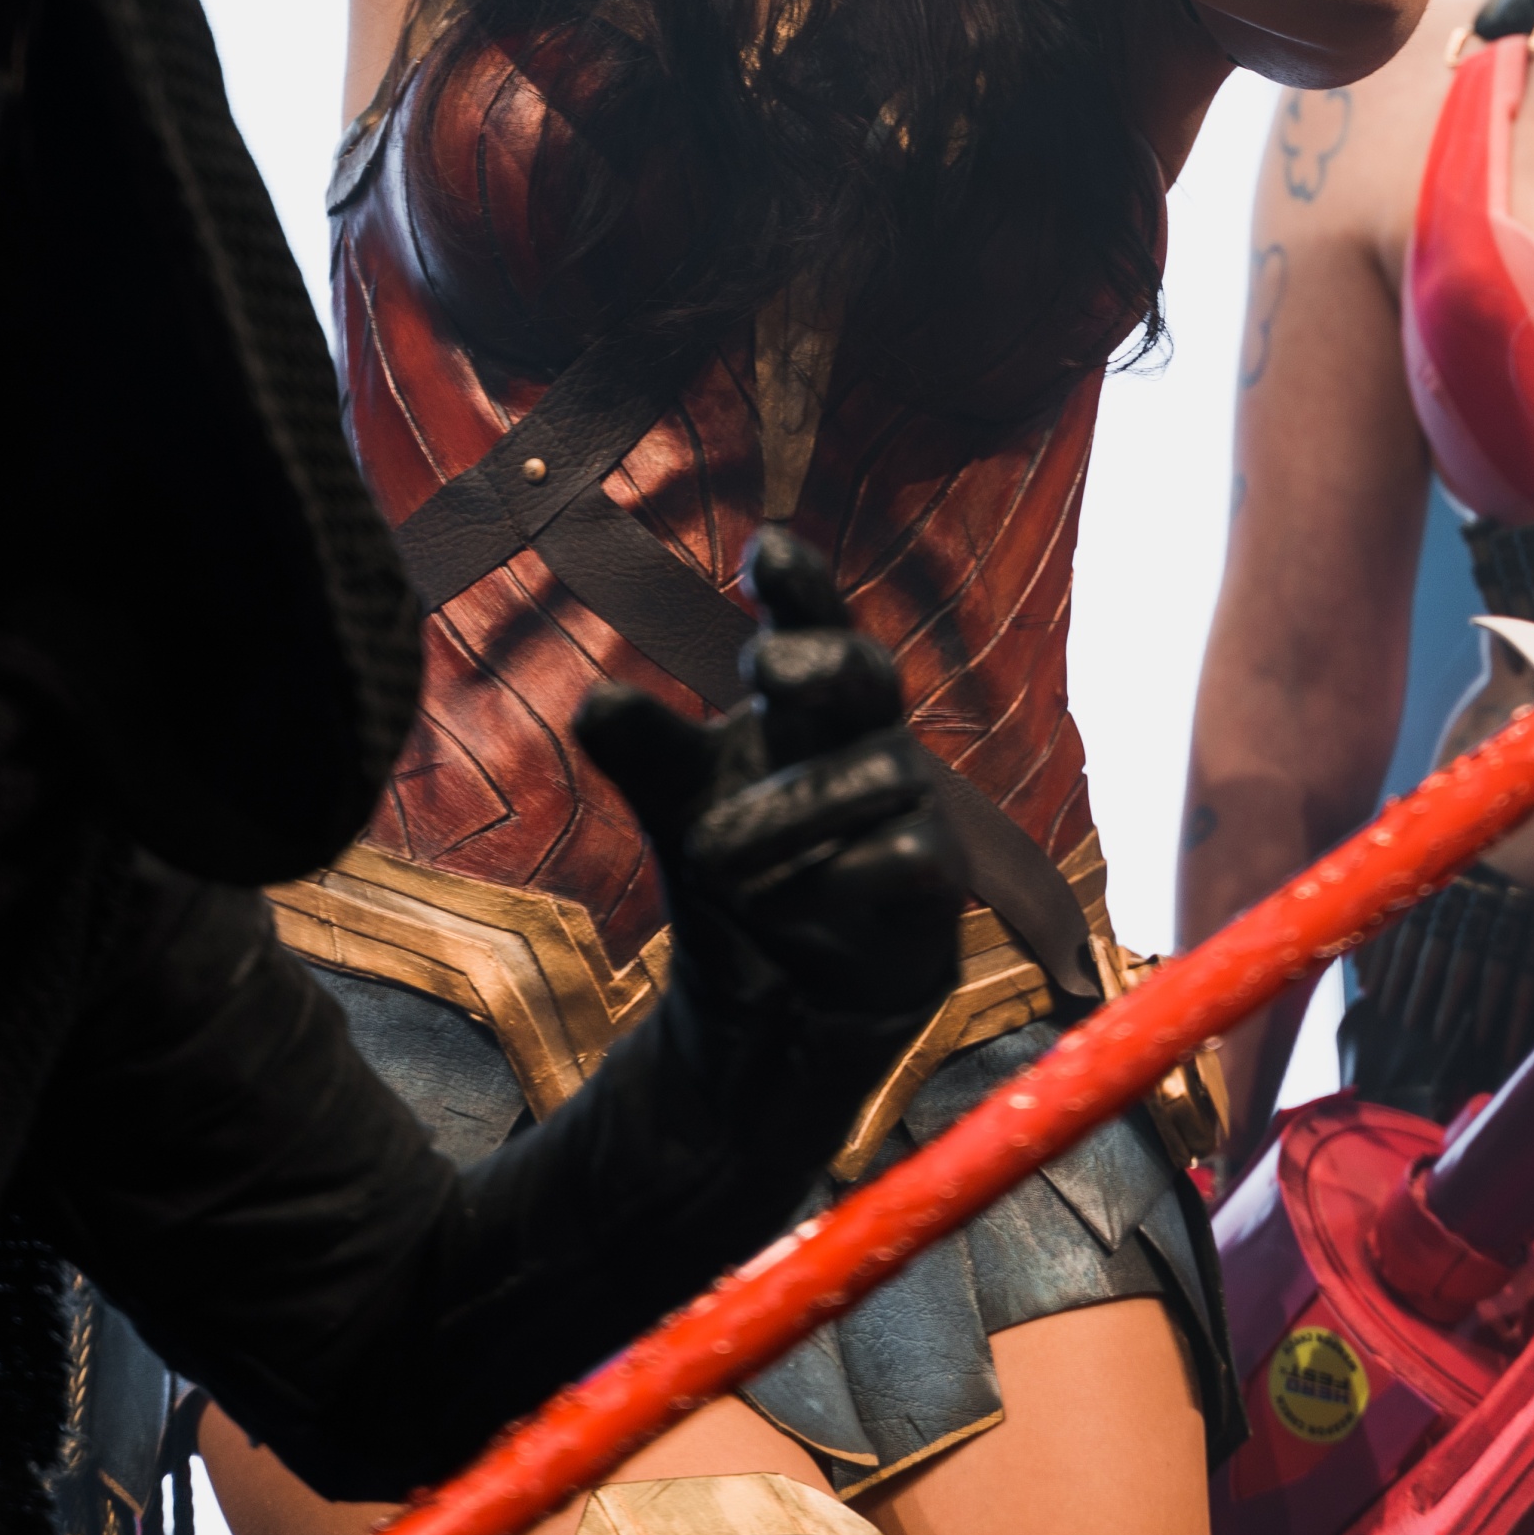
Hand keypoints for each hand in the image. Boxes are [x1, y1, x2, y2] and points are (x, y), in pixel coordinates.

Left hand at [576, 528, 967, 1042]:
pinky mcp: (934, 875)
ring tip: (706, 856)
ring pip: (883, 768)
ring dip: (793, 806)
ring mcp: (909, 803)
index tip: (766, 544)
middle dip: (824, 656)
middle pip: (870, 669)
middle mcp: (865, 734)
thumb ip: (646, 750)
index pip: (815, 619)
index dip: (801, 580)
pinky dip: (839, 873)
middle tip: (762, 664)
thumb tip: (598, 699)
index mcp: (806, 700)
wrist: (793, 990)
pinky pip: (911, 854)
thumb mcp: (681, 800)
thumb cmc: (749, 860)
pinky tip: (777, 899)